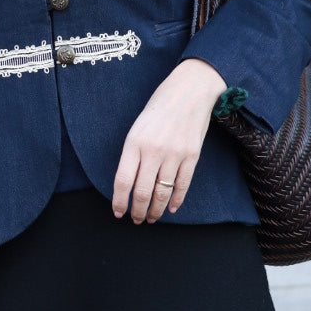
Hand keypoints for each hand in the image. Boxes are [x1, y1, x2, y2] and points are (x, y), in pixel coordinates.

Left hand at [111, 57, 226, 222]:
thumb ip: (133, 153)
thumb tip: (129, 182)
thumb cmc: (160, 107)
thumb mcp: (138, 127)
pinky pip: (183, 185)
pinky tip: (171, 208)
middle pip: (143, 192)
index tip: (118, 212)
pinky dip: (176, 200)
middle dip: (137, 211)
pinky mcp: (192, 156)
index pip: (123, 181)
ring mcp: (174, 154)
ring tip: (152, 218)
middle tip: (136, 219)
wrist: (190, 91)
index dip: (119, 202)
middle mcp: (153, 151)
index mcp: (134, 142)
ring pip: (162, 193)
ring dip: (156, 211)